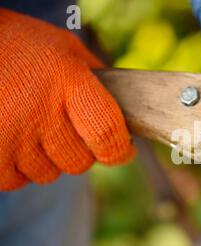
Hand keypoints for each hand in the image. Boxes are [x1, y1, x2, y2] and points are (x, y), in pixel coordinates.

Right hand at [0, 9, 134, 190]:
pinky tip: (14, 140)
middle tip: (66, 131)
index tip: (123, 150)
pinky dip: (19, 168)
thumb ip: (98, 80)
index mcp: (67, 80)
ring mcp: (11, 134)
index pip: (107, 133)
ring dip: (48, 160)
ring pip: (49, 174)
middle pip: (80, 162)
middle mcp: (40, 110)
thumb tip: (129, 112)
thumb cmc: (24, 48)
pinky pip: (17, 180)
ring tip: (33, 128)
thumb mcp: (67, 50)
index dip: (120, 150)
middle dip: (81, 153)